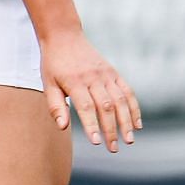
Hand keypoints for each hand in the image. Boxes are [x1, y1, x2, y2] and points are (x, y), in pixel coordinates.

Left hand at [40, 29, 141, 152]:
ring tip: (129, 140)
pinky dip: (134, 108)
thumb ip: (55, 106)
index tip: (97, 142)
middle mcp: (93, 78)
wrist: (64, 36)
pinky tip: (137, 124)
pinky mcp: (113, 72)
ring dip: (127, 121)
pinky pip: (127, 91)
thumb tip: (63, 127)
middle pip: (106, 106)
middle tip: (113, 149)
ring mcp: (106, 74)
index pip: (86, 107)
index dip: (92, 125)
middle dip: (112, 129)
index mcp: (74, 82)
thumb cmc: (53, 64)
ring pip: (120, 100)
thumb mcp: (47, 84)